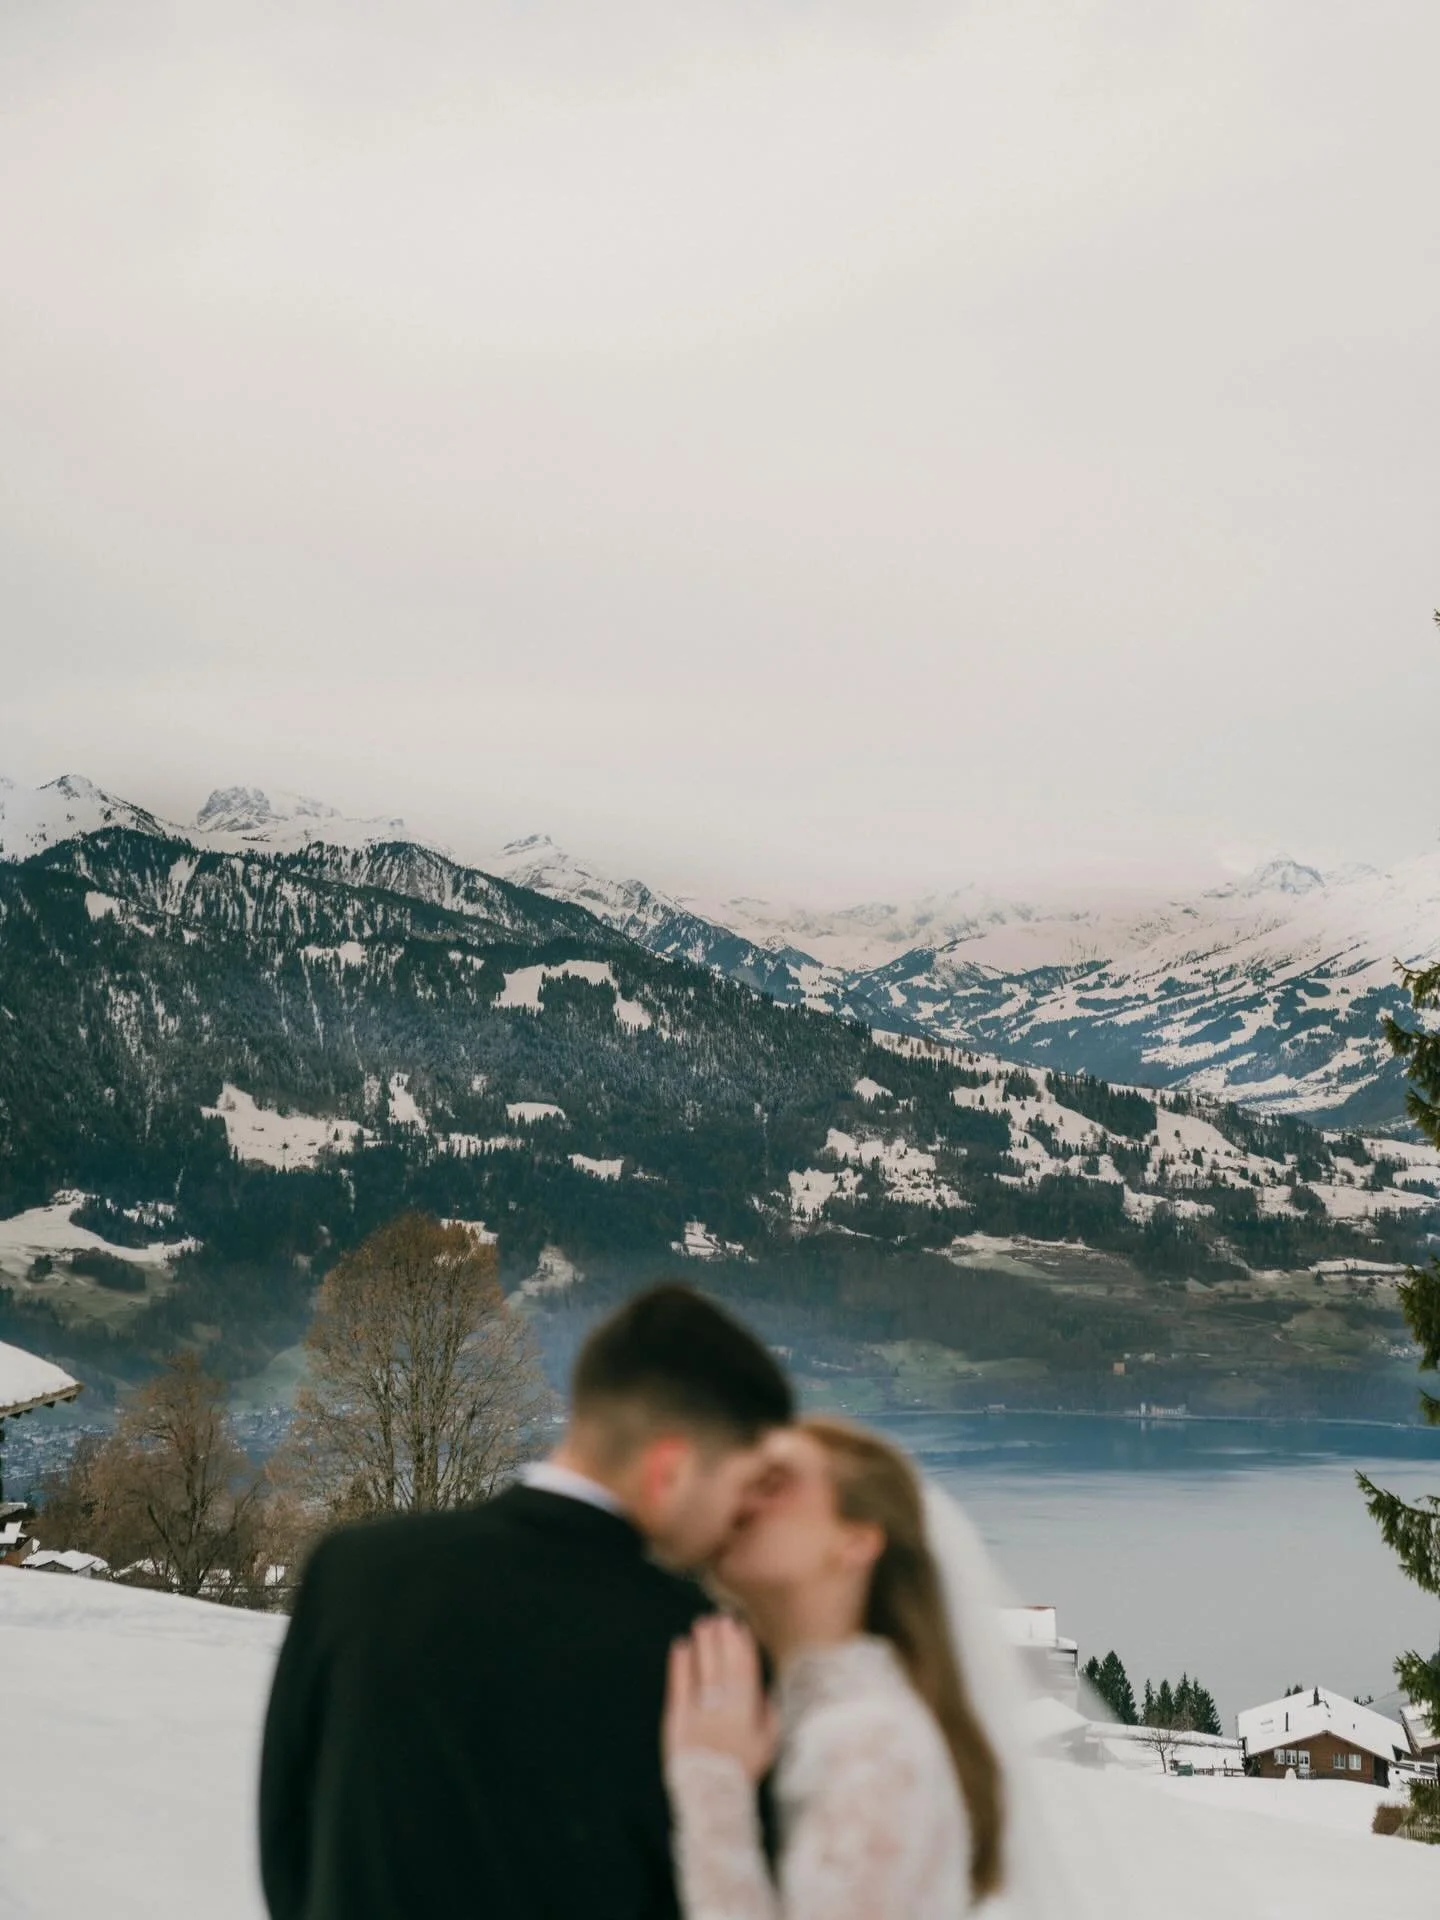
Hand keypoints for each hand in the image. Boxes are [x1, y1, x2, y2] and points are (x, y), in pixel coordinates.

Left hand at [663, 1615, 777, 1781]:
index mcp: (747, 1714)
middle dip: (722, 1639)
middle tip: (720, 1616)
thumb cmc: (742, 1770)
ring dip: (703, 1645)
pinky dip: (680, 1665)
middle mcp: (724, 1709)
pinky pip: (679, 1687)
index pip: (746, 1672)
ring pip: (703, 1671)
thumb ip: (770, 1715)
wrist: (711, 1797)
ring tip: (702, 1623)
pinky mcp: (678, 1720)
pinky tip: (680, 1646)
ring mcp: (700, 1713)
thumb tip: (768, 1688)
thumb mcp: (768, 1746)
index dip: (743, 1647)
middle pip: (724, 1666)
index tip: (740, 1625)